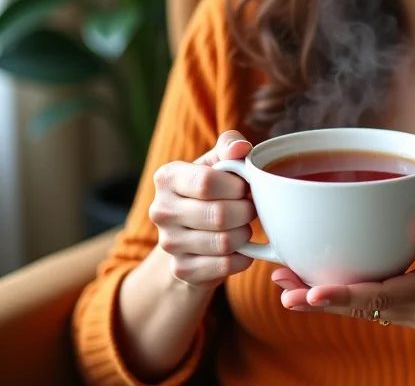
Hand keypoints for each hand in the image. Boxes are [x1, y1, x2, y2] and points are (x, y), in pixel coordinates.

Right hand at [149, 130, 256, 287]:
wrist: (191, 232)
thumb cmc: (211, 188)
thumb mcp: (218, 161)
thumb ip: (230, 146)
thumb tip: (240, 148)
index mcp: (168, 177)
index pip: (206, 182)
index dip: (236, 186)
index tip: (244, 187)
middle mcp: (161, 210)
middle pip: (219, 215)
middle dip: (246, 211)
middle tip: (250, 208)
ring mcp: (168, 243)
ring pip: (224, 242)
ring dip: (245, 234)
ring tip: (244, 225)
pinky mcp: (181, 270)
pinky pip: (224, 265)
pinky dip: (243, 257)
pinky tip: (241, 248)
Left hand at [272, 211, 414, 330]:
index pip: (386, 296)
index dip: (348, 296)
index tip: (314, 294)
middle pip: (364, 308)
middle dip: (322, 300)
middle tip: (282, 288)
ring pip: (363, 310)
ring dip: (325, 299)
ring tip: (284, 283)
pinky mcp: (410, 309)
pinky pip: (372, 305)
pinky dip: (343, 296)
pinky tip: (315, 283)